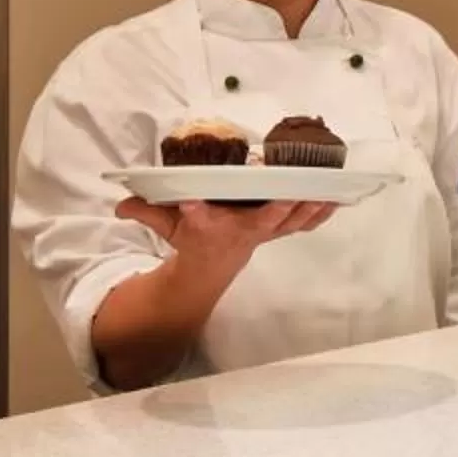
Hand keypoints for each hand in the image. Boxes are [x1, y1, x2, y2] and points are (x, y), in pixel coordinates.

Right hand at [116, 198, 334, 267]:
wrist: (211, 265)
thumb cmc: (192, 237)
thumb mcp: (165, 226)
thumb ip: (145, 211)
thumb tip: (119, 206)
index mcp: (208, 230)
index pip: (196, 221)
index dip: (193, 214)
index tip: (190, 205)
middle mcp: (238, 233)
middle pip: (260, 223)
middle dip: (274, 212)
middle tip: (288, 195)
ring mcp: (263, 233)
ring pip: (290, 223)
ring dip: (309, 209)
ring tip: (328, 191)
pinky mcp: (278, 229)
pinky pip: (303, 223)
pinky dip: (320, 213)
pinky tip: (338, 199)